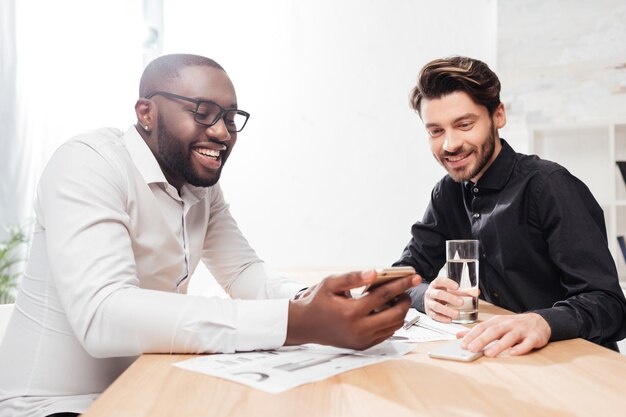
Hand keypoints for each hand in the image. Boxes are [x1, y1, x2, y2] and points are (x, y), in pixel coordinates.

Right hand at [286, 270, 420, 349]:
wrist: (304, 325)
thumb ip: (353, 277)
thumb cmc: (317, 302)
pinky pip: (386, 334)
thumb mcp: (331, 284)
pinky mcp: (363, 345)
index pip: (384, 295)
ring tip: (397, 299)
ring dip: (400, 312)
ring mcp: (362, 339)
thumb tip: (374, 272)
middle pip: (395, 314)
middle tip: (406, 290)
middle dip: (405, 300)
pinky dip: (391, 322)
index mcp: (351, 312)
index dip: (401, 284)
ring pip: (393, 326)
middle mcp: (359, 329)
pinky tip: (387, 310)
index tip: (413, 277)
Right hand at [423, 275, 472, 322]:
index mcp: (436, 284)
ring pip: (436, 306)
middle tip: (461, 302)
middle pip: (439, 294)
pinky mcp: (428, 312)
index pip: (440, 281)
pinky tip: (450, 320)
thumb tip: (477, 292)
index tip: (457, 286)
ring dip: (447, 310)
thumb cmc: (443, 293)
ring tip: (457, 314)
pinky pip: (434, 316)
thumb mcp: (451, 290)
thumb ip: (464, 291)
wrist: (430, 300)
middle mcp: (431, 292)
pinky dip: (442, 318)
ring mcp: (428, 302)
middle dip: (450, 298)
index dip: (448, 283)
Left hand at [458, 313, 550, 356]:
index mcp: (498, 321)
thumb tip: (458, 336)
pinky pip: (527, 343)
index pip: (482, 327)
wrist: (539, 322)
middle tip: (471, 349)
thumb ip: (478, 331)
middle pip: (494, 331)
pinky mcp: (534, 337)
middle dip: (482, 340)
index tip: (462, 344)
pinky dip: (520, 348)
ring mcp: (522, 330)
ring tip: (489, 354)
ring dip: (499, 345)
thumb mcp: (496, 325)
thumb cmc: (513, 325)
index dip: (472, 335)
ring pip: (509, 337)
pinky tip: (513, 353)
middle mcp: (508, 324)